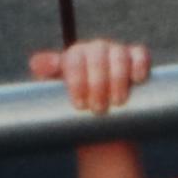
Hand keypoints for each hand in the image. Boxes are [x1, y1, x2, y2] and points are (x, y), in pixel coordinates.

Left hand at [31, 39, 152, 115]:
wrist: (104, 126)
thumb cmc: (76, 112)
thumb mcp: (56, 98)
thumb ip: (47, 77)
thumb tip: (36, 63)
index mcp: (74, 57)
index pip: (74, 60)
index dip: (76, 80)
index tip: (79, 105)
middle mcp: (95, 50)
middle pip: (97, 56)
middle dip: (98, 82)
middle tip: (97, 109)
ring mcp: (117, 53)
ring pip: (118, 55)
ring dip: (118, 78)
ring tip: (117, 102)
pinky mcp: (137, 59)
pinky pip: (140, 54)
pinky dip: (139, 64)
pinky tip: (138, 78)